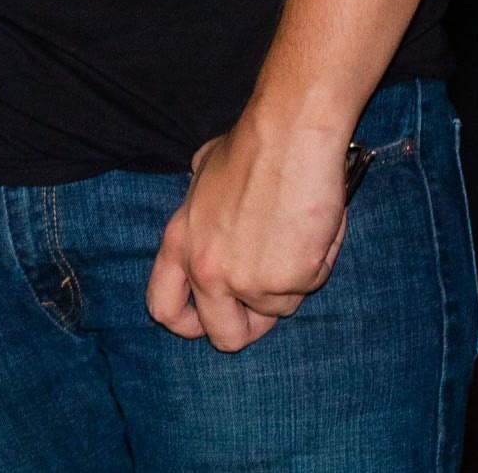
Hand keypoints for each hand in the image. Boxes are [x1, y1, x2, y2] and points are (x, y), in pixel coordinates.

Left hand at [146, 114, 351, 351]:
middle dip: (249, 327)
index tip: (210, 319)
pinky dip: (313, 269)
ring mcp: (247, 281)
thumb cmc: (249, 150)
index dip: (190, 324)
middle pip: (224, 337)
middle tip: (266, 299)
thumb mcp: (200, 179)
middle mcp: (206, 270)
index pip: (164, 309)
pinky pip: (306, 290)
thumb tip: (205, 217)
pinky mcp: (288, 281)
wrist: (287, 140)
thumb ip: (200, 214)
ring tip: (289, 237)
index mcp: (179, 245)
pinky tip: (309, 231)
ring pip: (276, 311)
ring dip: (288, 285)